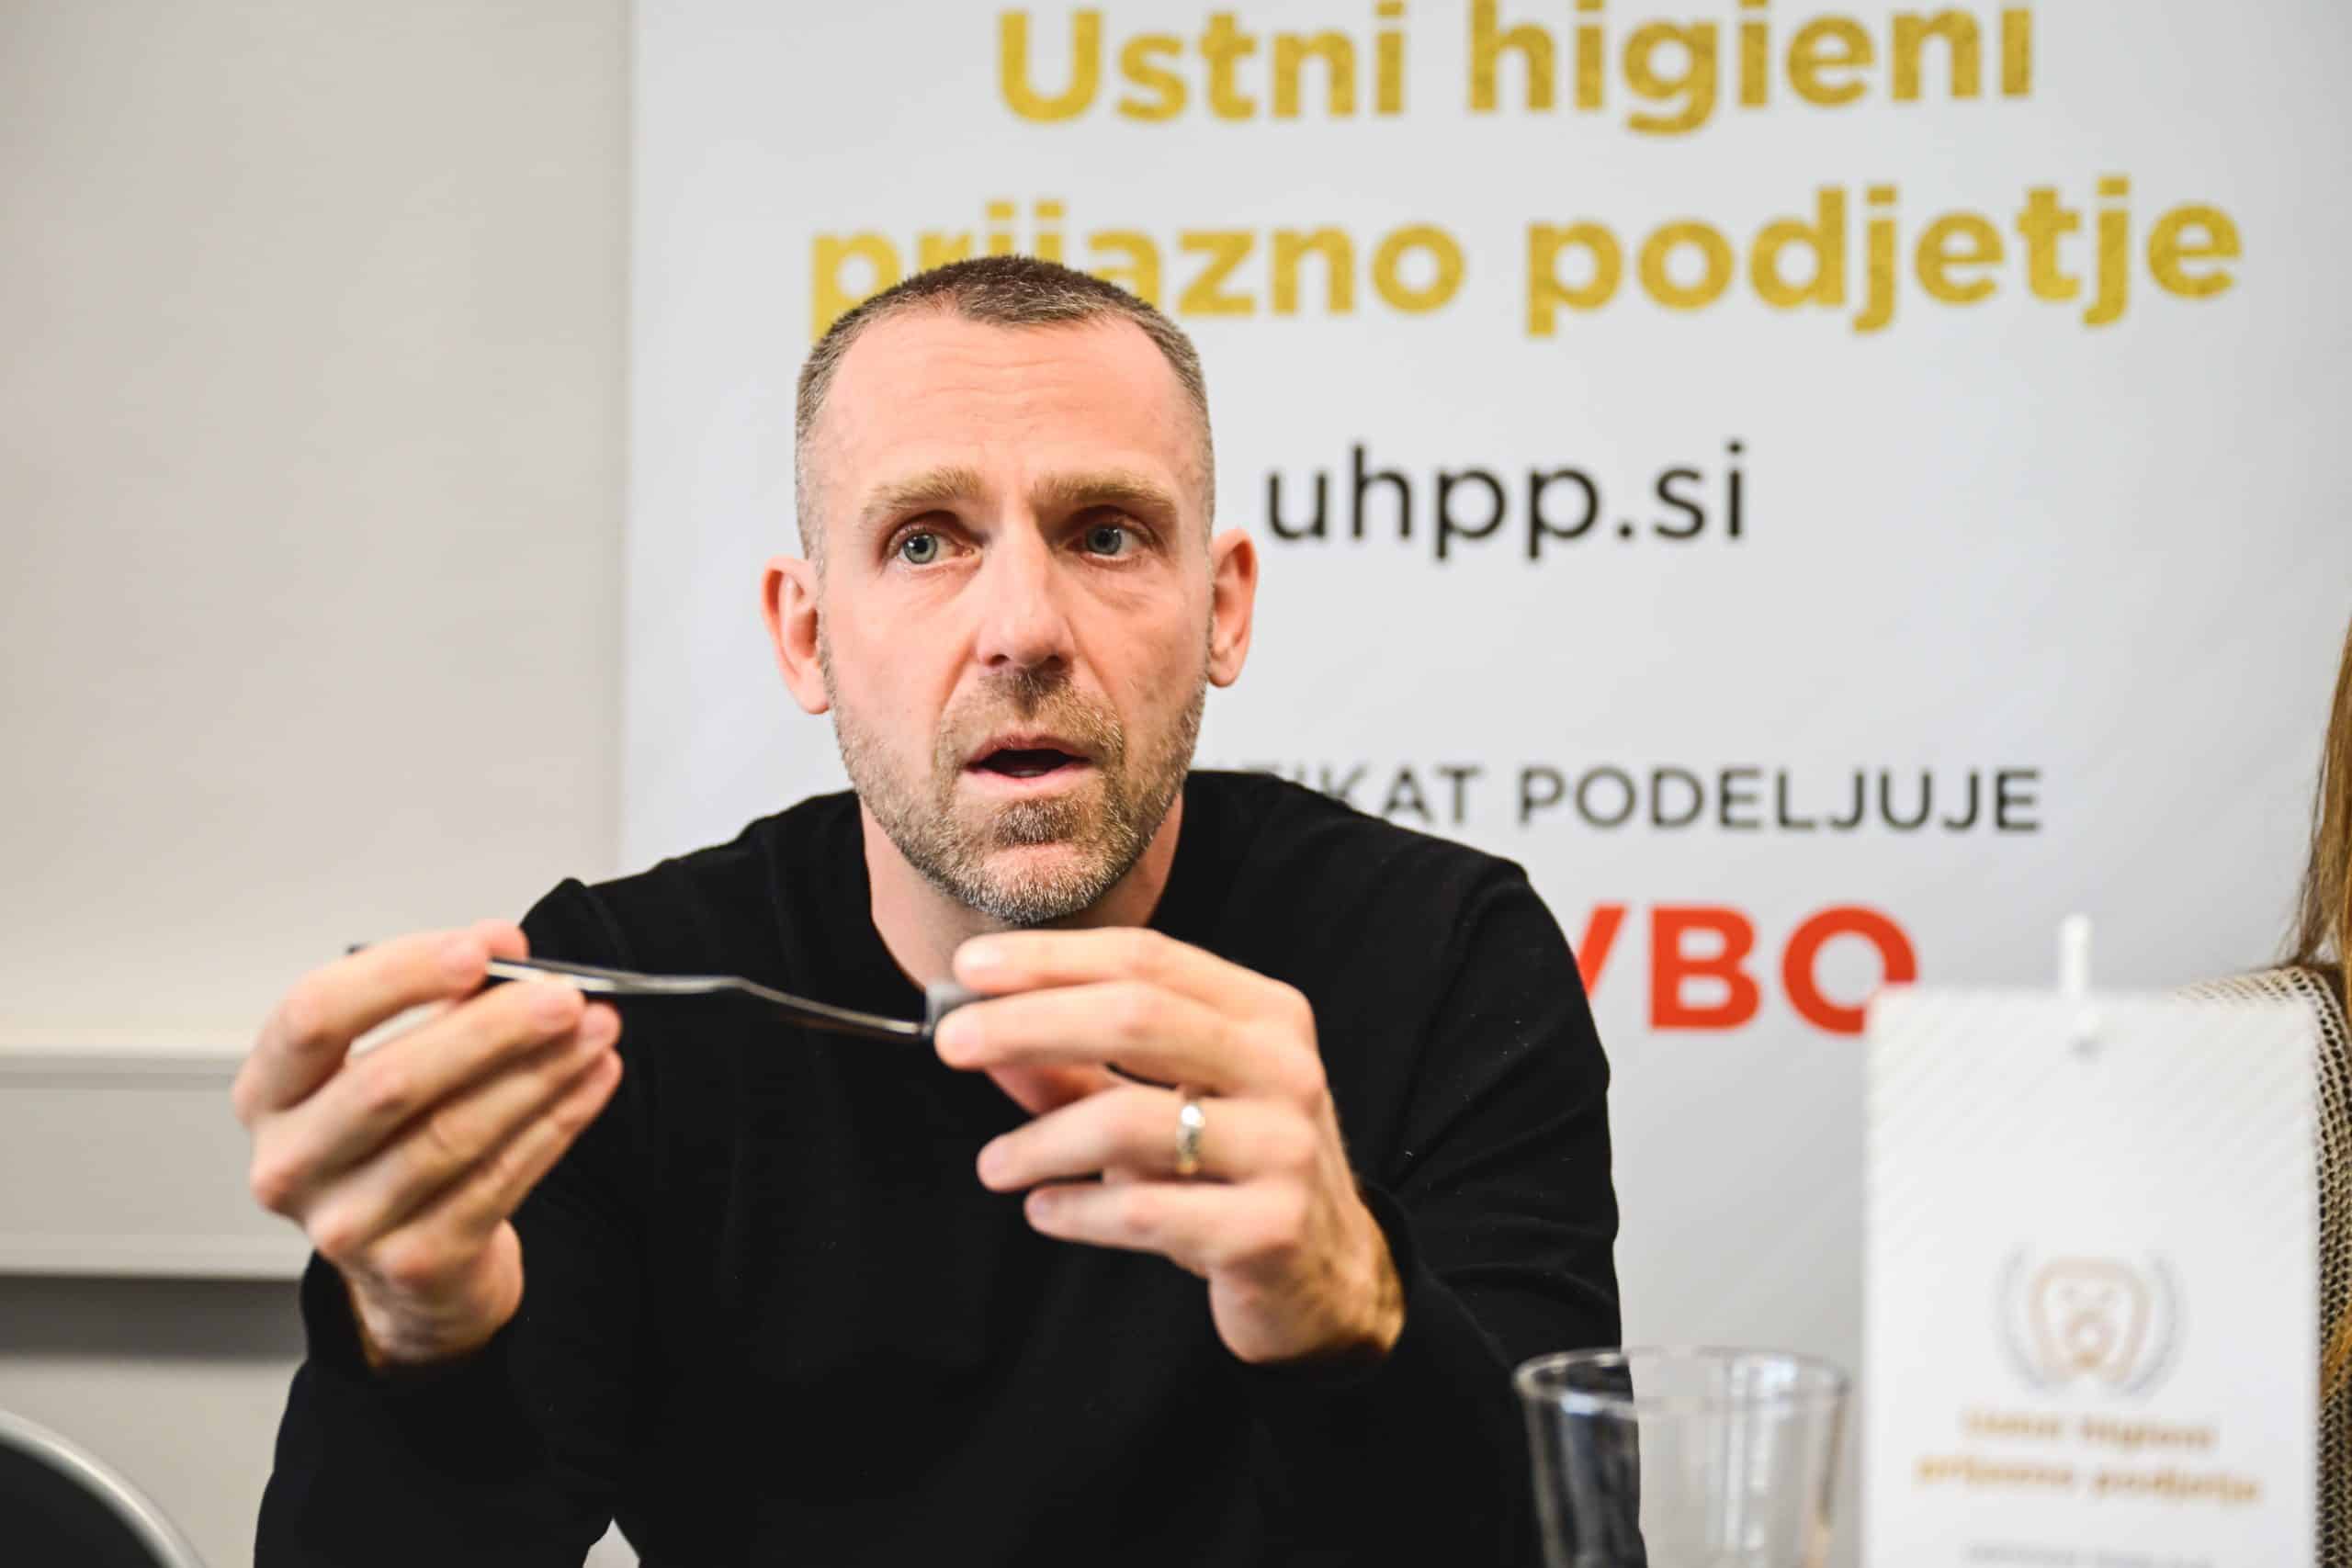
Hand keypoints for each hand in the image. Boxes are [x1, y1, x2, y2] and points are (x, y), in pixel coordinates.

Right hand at [230, 923, 622, 1368]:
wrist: (409, 1260)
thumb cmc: (399, 1138)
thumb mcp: (394, 1063)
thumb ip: (440, 1002)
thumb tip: (504, 950)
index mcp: (269, 1093)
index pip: (314, 1016)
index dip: (400, 975)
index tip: (479, 950)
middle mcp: (290, 1163)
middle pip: (391, 1082)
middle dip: (490, 1030)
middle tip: (562, 995)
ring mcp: (347, 1223)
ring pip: (454, 1134)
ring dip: (539, 1073)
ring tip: (596, 1029)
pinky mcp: (414, 1263)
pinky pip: (498, 1180)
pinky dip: (557, 1123)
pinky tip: (593, 1081)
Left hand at [934, 929, 1403, 1366]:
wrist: (1329, 1281)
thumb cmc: (1236, 1171)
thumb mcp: (1168, 1105)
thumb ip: (1077, 1070)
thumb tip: (980, 1029)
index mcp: (1264, 1015)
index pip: (1147, 959)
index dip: (1052, 958)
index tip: (969, 966)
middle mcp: (1284, 1068)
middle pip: (1136, 1018)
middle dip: (1028, 1022)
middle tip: (951, 1042)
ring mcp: (1284, 1148)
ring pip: (1130, 1122)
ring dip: (1040, 1141)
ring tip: (994, 1166)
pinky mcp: (1268, 1229)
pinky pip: (1143, 1211)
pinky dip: (1077, 1210)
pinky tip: (1044, 1210)